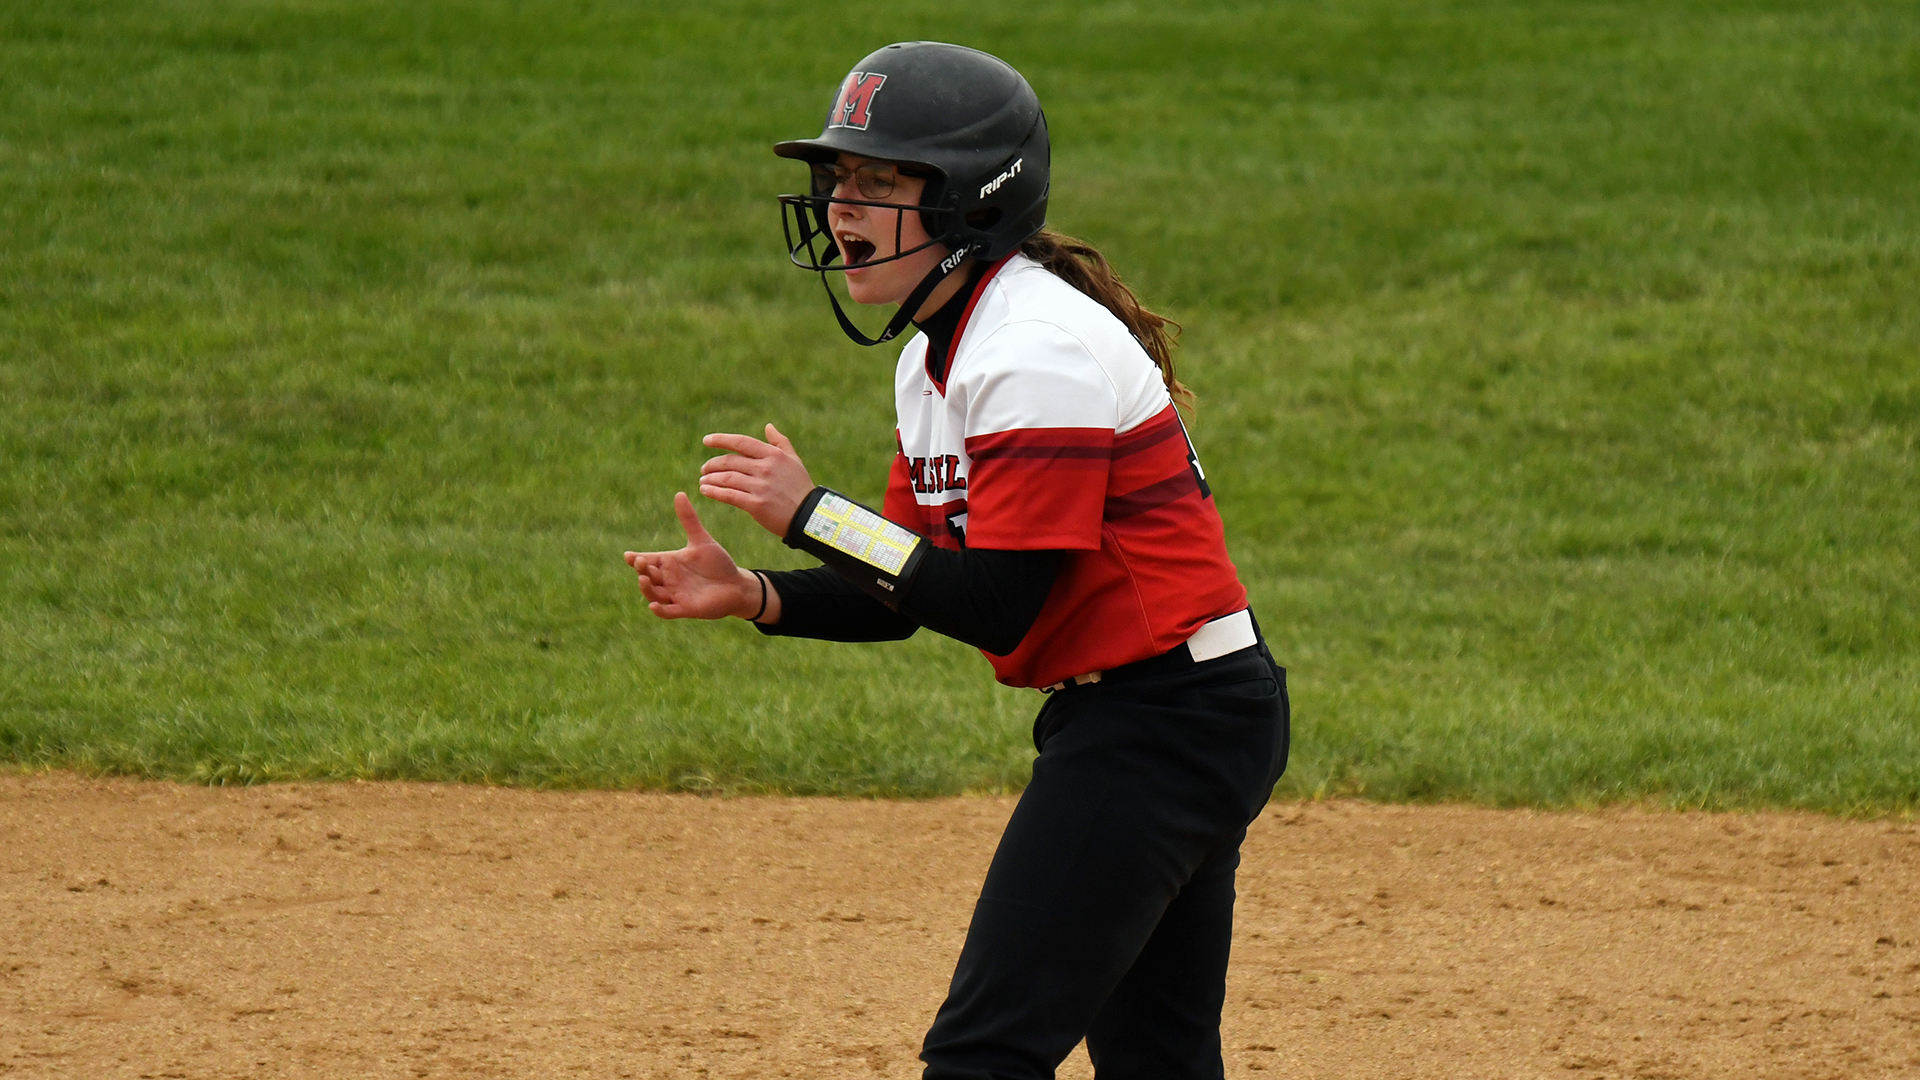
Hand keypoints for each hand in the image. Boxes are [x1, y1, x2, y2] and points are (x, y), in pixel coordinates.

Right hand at [624, 493, 764, 620]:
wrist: (736, 584)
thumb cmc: (718, 563)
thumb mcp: (702, 541)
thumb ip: (689, 520)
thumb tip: (679, 493)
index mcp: (670, 562)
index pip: (648, 560)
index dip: (636, 559)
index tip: (629, 555)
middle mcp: (669, 579)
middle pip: (648, 576)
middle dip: (642, 570)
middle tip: (641, 562)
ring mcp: (675, 595)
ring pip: (654, 593)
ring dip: (646, 588)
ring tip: (643, 579)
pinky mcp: (685, 608)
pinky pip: (668, 611)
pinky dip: (660, 609)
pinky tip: (654, 605)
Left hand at [698, 424, 814, 537]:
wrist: (809, 515)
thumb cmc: (801, 487)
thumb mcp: (794, 460)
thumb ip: (780, 442)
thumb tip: (768, 426)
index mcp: (773, 455)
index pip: (741, 442)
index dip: (721, 439)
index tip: (706, 440)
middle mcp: (765, 468)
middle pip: (730, 461)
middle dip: (712, 464)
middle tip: (704, 468)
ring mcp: (760, 487)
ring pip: (726, 478)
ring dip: (710, 478)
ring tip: (703, 480)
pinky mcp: (756, 504)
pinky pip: (729, 495)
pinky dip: (714, 492)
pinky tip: (705, 490)